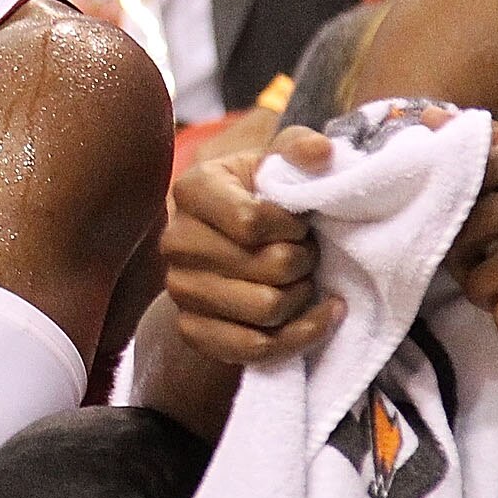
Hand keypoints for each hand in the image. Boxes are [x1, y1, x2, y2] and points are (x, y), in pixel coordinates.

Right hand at [165, 126, 342, 365]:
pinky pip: (254, 348)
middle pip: (266, 268)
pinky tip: (319, 317)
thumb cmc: (260, 198)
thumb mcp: (277, 163)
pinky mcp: (191, 330)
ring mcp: (179, 289)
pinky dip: (299, 336)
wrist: (231, 247)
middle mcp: (176, 240)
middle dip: (304, 261)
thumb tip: (322, 154)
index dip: (292, 227)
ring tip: (305, 280)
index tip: (300, 223)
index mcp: (193, 190)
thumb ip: (298, 148)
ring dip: (301, 296)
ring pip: (265, 310)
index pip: (251, 221)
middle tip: (308, 253)